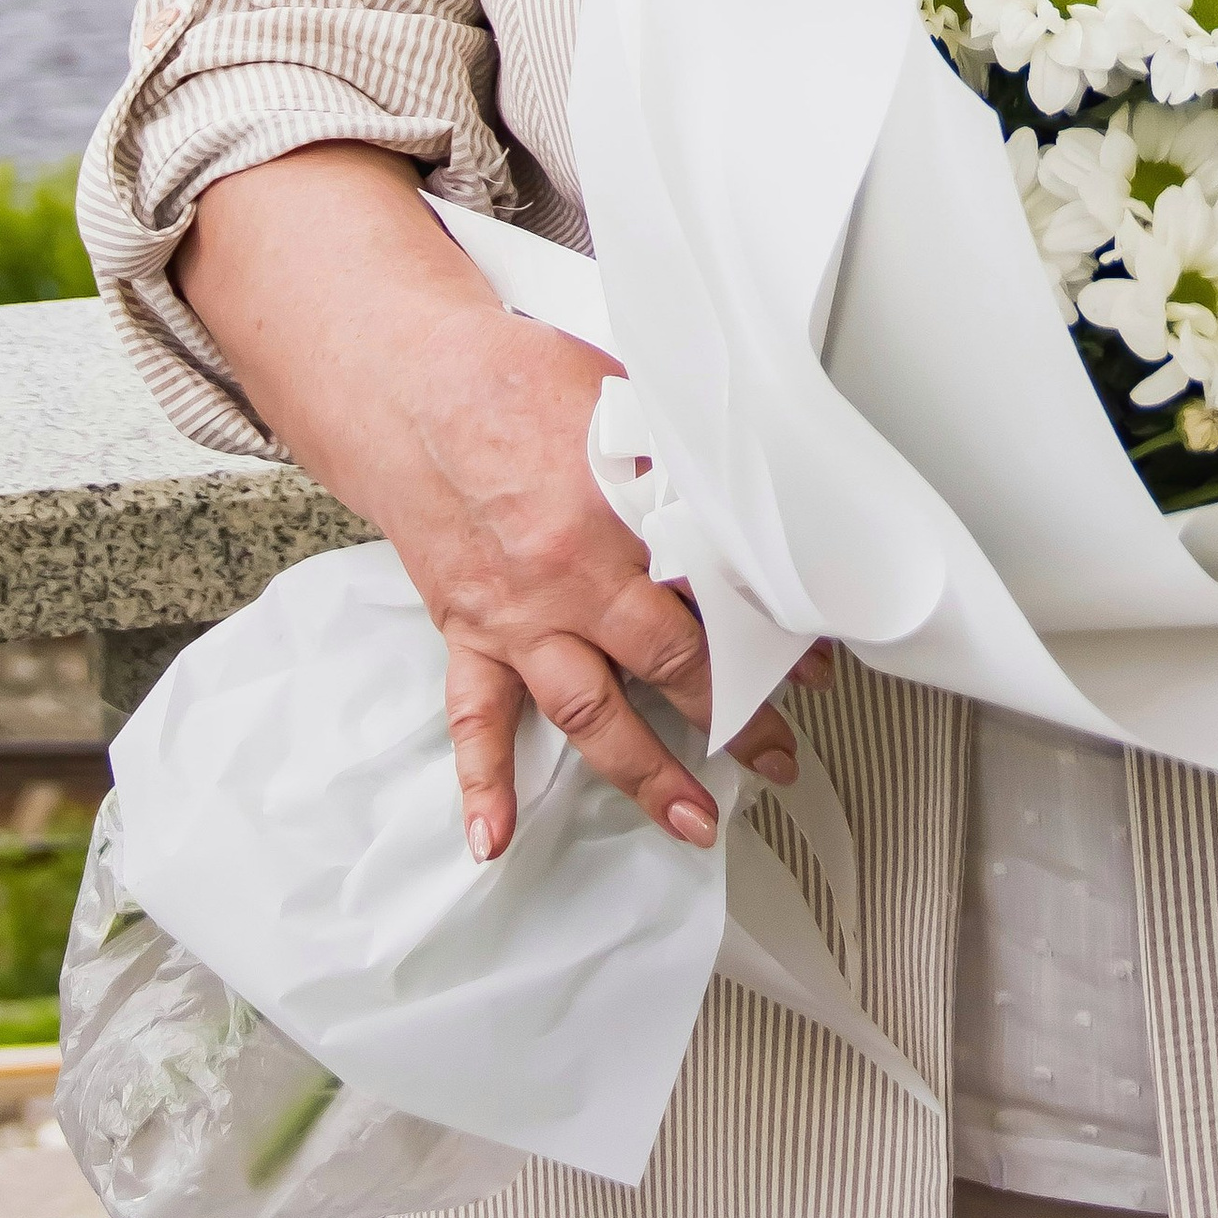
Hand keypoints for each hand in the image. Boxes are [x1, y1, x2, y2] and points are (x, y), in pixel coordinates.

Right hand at [412, 303, 832, 862]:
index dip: (768, 633)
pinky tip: (495, 836)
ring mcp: (515, 613)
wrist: (410, 387)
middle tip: (779, 751)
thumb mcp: (620, 401)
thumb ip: (674, 463)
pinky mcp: (468, 630)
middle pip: (668, 662)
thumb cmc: (513, 381)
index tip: (807, 664)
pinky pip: (474, 717)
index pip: (714, 590)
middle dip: (733, 715)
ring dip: (644, 773)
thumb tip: (739, 500)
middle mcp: (566, 576)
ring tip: (693, 819)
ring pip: (589, 711)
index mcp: (615, 512)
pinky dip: (482, 782)